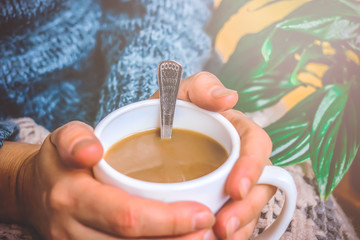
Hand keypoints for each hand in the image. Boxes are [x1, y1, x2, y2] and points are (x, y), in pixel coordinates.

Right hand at [1, 122, 215, 238]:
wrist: (33, 191)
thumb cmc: (57, 162)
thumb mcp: (63, 138)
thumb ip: (76, 139)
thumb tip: (93, 150)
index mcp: (72, 197)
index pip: (127, 215)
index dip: (169, 220)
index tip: (203, 213)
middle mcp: (74, 230)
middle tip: (210, 228)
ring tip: (202, 237)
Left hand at [152, 72, 275, 238]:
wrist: (147, 136)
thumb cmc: (167, 114)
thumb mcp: (179, 95)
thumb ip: (201, 87)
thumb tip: (229, 97)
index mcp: (236, 130)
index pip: (257, 145)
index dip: (253, 167)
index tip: (235, 189)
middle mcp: (239, 158)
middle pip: (258, 185)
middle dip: (245, 209)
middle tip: (222, 226)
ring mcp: (231, 180)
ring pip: (247, 208)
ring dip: (237, 226)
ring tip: (215, 237)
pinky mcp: (221, 199)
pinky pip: (234, 220)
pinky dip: (227, 233)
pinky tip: (210, 239)